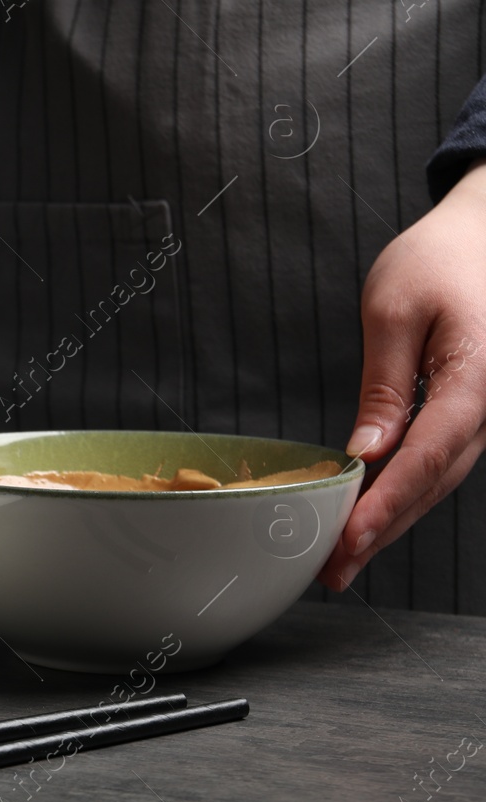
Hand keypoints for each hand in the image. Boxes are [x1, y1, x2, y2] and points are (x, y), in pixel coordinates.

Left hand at [319, 159, 485, 590]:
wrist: (485, 232)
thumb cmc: (440, 259)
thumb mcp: (394, 309)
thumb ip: (385, 385)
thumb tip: (368, 453)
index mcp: (480, 378)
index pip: (429, 457)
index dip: (387, 506)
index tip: (348, 542)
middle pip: (437, 481)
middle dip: (384, 529)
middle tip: (331, 569)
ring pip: (441, 478)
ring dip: (394, 519)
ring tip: (342, 556)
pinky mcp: (476, 409)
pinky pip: (442, 458)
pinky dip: (406, 489)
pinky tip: (370, 514)